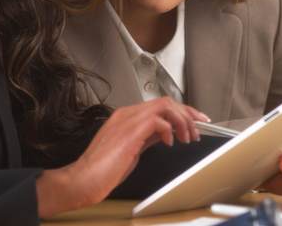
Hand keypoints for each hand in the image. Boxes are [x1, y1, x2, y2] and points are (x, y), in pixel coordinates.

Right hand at [36, 97, 209, 216]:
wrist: (82, 180)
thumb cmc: (101, 170)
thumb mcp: (131, 149)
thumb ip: (147, 137)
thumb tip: (166, 133)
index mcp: (126, 117)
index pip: (160, 105)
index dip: (182, 112)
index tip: (196, 121)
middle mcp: (127, 114)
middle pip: (166, 101)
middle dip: (188, 113)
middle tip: (199, 128)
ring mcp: (127, 120)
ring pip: (165, 105)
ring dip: (182, 120)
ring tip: (188, 137)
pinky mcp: (130, 132)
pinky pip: (158, 120)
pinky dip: (170, 129)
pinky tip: (170, 142)